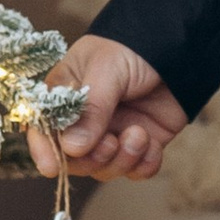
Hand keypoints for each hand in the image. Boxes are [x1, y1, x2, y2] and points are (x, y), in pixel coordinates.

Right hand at [28, 35, 187, 180]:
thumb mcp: (106, 70)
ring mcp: (113, 134)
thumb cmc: (131, 49)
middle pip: (74, 159)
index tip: (51, 167)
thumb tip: (72, 148)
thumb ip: (91, 108)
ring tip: (138, 135)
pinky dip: (144, 164)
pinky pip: (136, 171)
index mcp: (65, 98)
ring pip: (105, 169)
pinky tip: (153, 145)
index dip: (44, 150)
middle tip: (111, 143)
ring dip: (121, 161)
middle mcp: (84, 121)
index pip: (44, 129)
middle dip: (92, 159)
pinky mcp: (141, 144)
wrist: (176, 48)